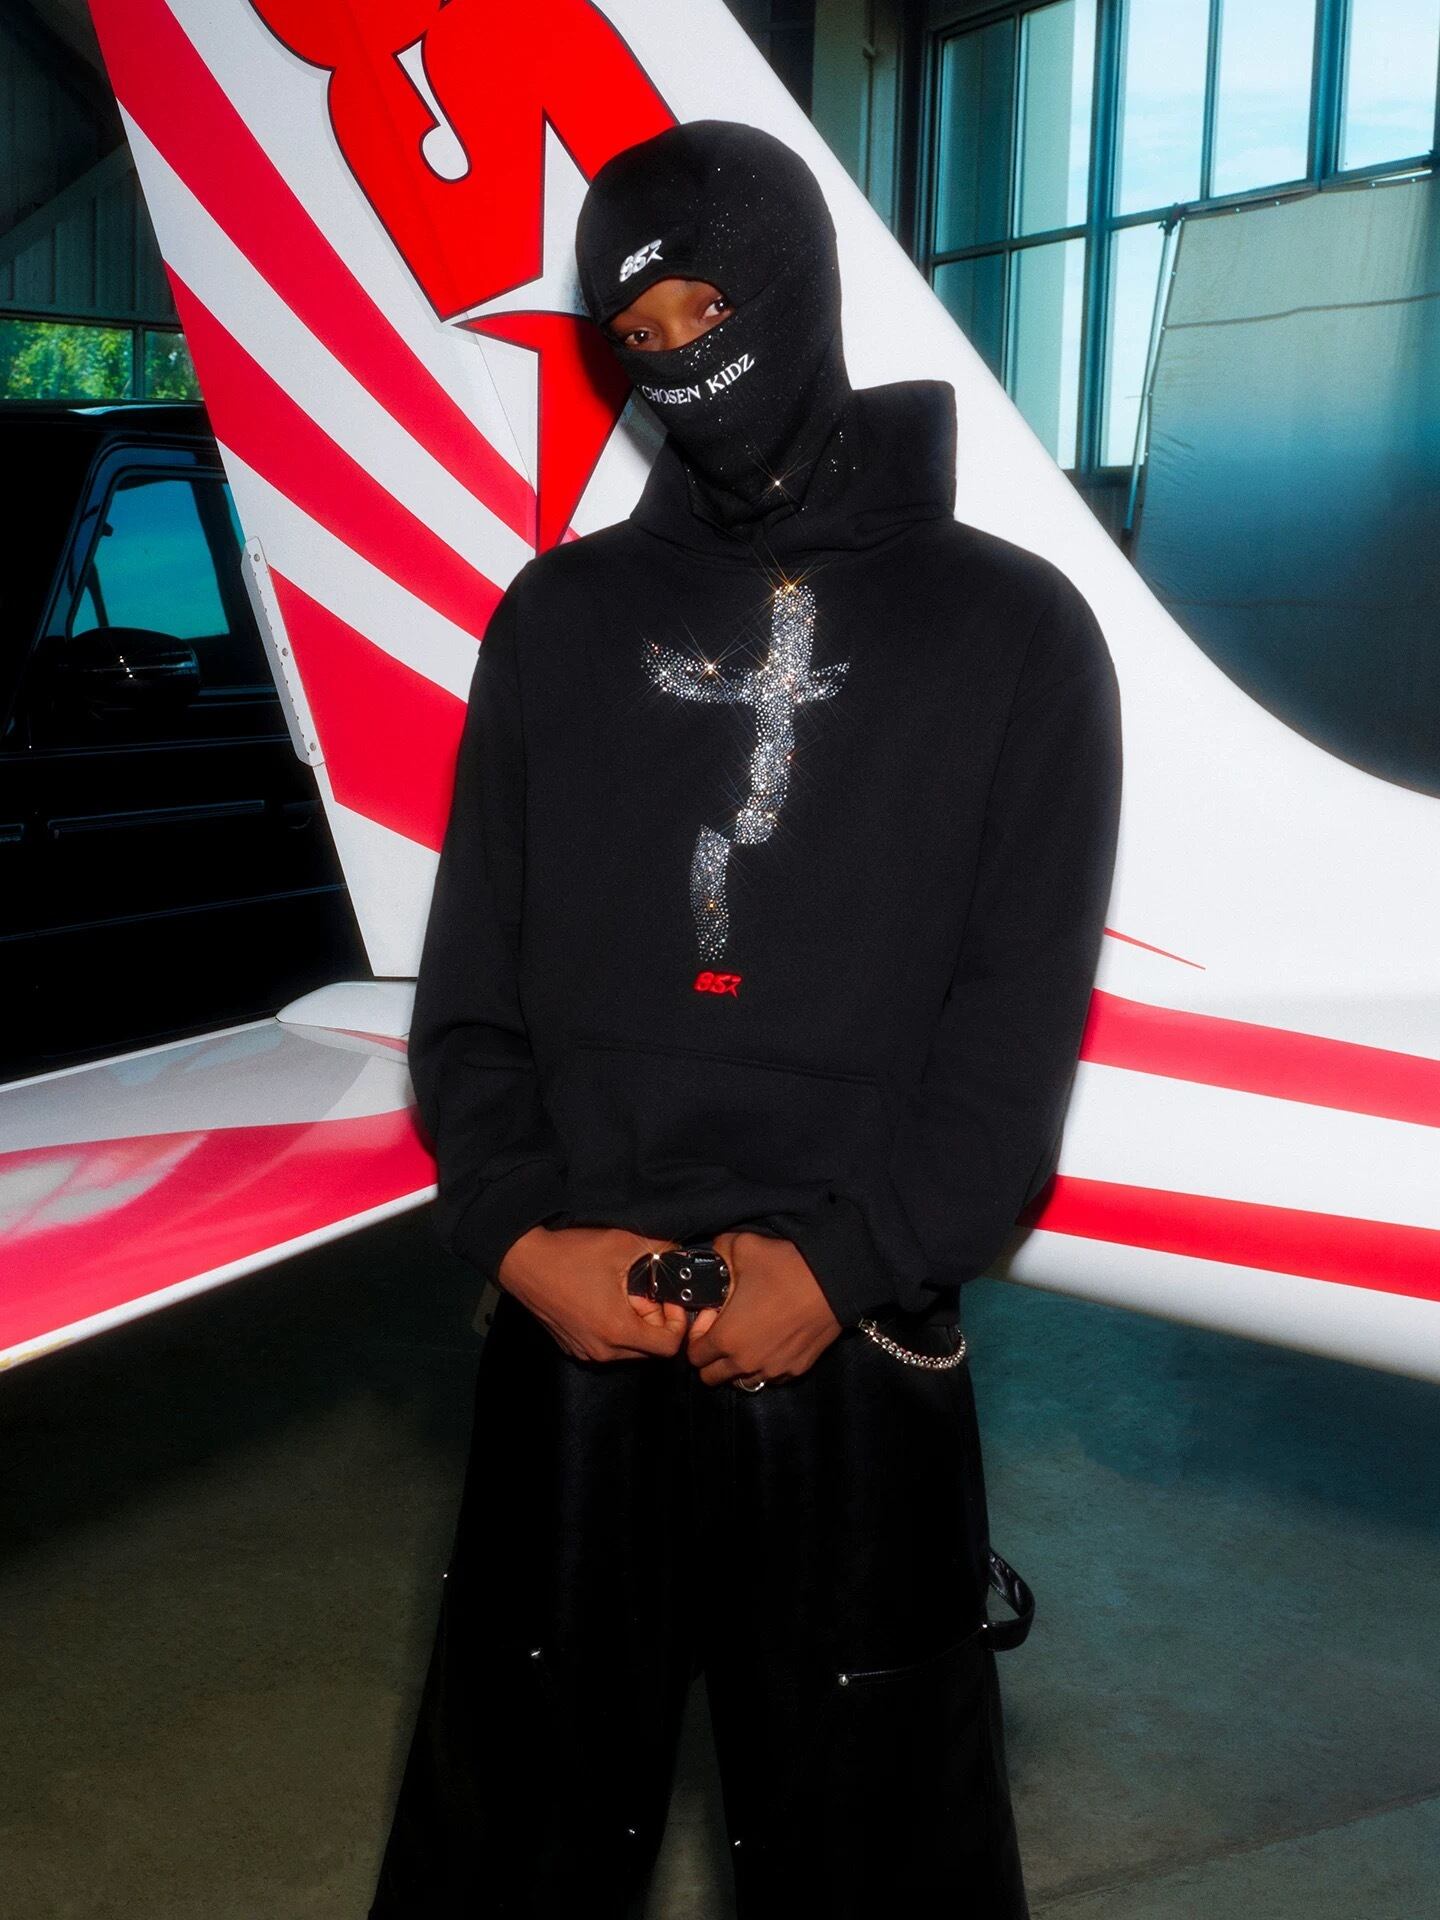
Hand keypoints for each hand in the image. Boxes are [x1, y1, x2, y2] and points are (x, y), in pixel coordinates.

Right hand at [496, 1224, 688, 1360]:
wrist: (523, 1261)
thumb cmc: (570, 1254)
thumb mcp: (622, 1244)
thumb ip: (660, 1250)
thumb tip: (680, 1254)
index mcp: (618, 1331)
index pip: (668, 1347)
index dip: (677, 1322)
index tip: (667, 1299)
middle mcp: (602, 1350)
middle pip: (649, 1350)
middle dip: (655, 1322)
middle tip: (644, 1292)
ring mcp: (584, 1351)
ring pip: (628, 1349)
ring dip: (634, 1325)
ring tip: (623, 1293)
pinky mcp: (572, 1347)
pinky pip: (606, 1347)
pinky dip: (614, 1329)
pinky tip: (603, 1300)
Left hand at [685, 1230, 841, 1386]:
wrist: (835, 1280)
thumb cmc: (785, 1266)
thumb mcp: (742, 1247)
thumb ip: (717, 1252)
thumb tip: (712, 1254)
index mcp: (727, 1338)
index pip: (695, 1357)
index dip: (697, 1339)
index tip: (710, 1323)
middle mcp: (747, 1362)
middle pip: (713, 1377)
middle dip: (712, 1358)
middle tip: (725, 1332)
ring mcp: (774, 1370)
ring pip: (743, 1381)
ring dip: (738, 1366)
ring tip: (749, 1338)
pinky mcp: (797, 1369)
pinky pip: (771, 1377)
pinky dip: (765, 1366)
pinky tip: (772, 1341)